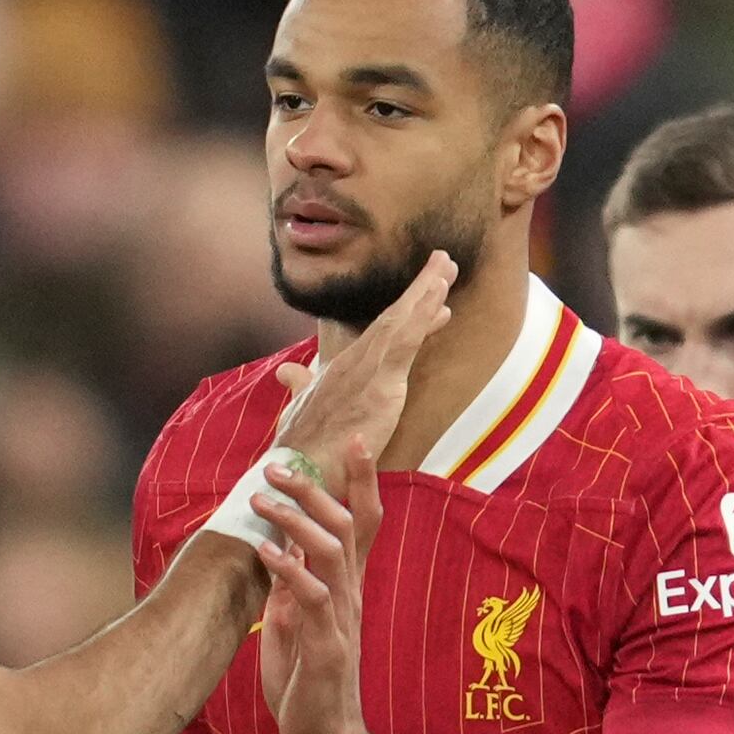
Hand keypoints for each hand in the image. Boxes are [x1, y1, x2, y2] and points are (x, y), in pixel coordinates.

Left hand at [254, 461, 376, 733]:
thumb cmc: (308, 683)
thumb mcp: (294, 624)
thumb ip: (292, 588)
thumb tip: (281, 552)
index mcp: (343, 588)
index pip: (363, 523)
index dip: (363, 480)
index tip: (354, 439)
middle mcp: (349, 596)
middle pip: (346, 524)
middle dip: (314, 488)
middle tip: (274, 465)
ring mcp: (342, 620)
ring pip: (332, 552)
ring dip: (297, 521)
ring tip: (261, 500)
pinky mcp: (329, 647)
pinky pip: (314, 598)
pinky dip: (289, 570)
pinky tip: (265, 551)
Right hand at [267, 251, 455, 476]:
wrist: (296, 471)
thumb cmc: (298, 449)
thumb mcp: (301, 411)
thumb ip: (300, 388)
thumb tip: (287, 371)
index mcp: (341, 370)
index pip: (380, 336)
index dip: (406, 315)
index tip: (429, 296)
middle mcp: (353, 362)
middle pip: (392, 319)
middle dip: (420, 290)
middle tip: (444, 262)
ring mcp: (366, 369)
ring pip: (401, 322)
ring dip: (425, 292)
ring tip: (446, 265)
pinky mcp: (379, 383)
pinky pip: (406, 342)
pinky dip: (423, 315)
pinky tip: (438, 294)